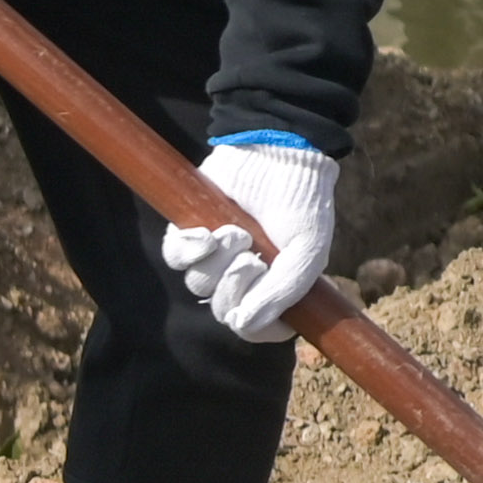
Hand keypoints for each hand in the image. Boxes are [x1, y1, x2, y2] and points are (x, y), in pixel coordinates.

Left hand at [159, 135, 336, 341]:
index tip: (262, 305)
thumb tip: (241, 325)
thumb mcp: (307, 251)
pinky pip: (175, 258)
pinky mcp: (190, 232)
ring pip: (198, 285)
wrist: (277, 151)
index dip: (255, 324)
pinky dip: (189, 250)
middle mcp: (243, 278)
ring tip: (237, 232)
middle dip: (235, 288)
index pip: (256, 330)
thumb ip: (283, 292)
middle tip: (252, 258)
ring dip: (217, 262)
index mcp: (275, 287)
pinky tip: (207, 233)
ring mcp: (215, 257)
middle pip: (223, 311)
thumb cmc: (302, 202)